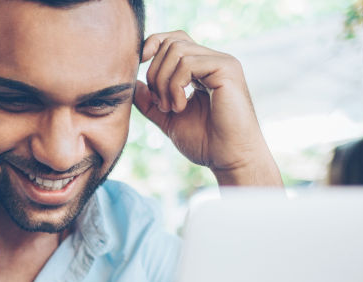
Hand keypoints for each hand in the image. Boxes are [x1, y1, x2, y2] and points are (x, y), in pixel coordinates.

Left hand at [134, 31, 281, 185]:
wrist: (229, 159)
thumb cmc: (206, 143)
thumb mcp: (169, 120)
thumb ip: (151, 102)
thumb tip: (133, 83)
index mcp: (202, 69)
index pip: (174, 40)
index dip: (153, 46)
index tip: (140, 66)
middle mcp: (213, 61)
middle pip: (171, 43)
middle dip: (155, 73)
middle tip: (161, 104)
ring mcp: (222, 63)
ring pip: (177, 50)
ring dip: (164, 82)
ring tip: (171, 108)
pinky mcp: (226, 69)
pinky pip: (187, 63)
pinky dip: (175, 86)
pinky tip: (181, 107)